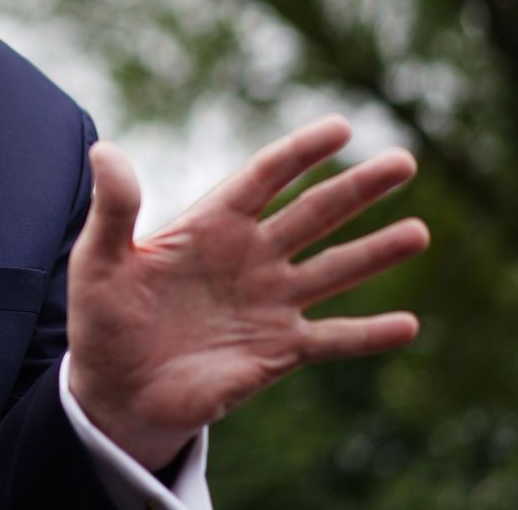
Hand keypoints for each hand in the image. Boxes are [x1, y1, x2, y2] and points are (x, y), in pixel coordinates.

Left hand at [65, 115, 430, 468]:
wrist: (116, 390)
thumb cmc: (103, 319)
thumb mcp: (98, 260)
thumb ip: (112, 208)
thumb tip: (103, 149)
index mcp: (211, 226)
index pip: (264, 177)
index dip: (301, 152)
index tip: (341, 127)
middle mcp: (250, 257)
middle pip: (314, 213)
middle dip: (358, 188)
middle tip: (404, 161)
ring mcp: (270, 303)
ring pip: (335, 270)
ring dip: (376, 252)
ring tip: (419, 232)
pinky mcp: (279, 350)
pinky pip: (333, 339)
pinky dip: (369, 334)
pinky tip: (408, 325)